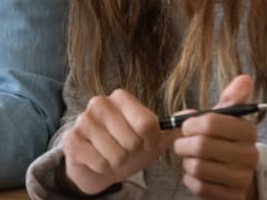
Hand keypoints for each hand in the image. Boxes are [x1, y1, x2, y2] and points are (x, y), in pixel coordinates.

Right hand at [59, 89, 177, 194]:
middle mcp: (99, 103)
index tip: (145, 143)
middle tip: (124, 150)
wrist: (94, 164)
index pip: (148, 124)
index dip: (150, 141)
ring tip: (111, 156)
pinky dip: (103, 168)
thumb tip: (195, 115)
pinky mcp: (71, 140)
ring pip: (116, 155)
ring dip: (117, 162)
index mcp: (120, 98)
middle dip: (132, 153)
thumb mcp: (151, 139)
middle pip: (132, 141)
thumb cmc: (125, 148)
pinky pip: (100, 163)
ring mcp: (83, 121)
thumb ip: (172, 128)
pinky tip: (97, 160)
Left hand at [172, 75, 259, 199]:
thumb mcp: (226, 119)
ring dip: (186, 162)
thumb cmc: (223, 142)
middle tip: (182, 144)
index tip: (186, 126)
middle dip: (183, 144)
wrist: (235, 177)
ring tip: (190, 159)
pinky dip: (189, 180)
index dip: (189, 124)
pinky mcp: (232, 197)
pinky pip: (198, 186)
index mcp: (248, 131)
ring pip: (197, 167)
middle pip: (200, 146)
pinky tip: (195, 175)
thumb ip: (231, 99)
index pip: (210, 122)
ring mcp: (242, 178)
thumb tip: (245, 78)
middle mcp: (250, 155)